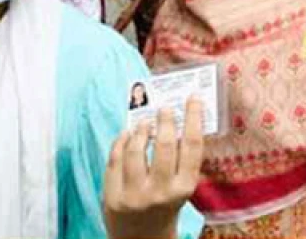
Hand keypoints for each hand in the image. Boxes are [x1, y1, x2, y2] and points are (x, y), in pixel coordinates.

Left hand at [104, 101, 205, 238]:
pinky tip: (127, 134)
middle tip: (164, 107)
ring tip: (144, 122)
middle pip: (163, 144)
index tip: (193, 98)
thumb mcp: (181, 187)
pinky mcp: (112, 196)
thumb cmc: (166, 207)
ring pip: (135, 150)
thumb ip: (180, 159)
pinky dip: (121, 141)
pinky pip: (114, 159)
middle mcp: (160, 192)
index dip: (193, 117)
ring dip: (140, 130)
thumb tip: (177, 119)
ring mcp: (134, 195)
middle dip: (164, 120)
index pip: (192, 145)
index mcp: (184, 188)